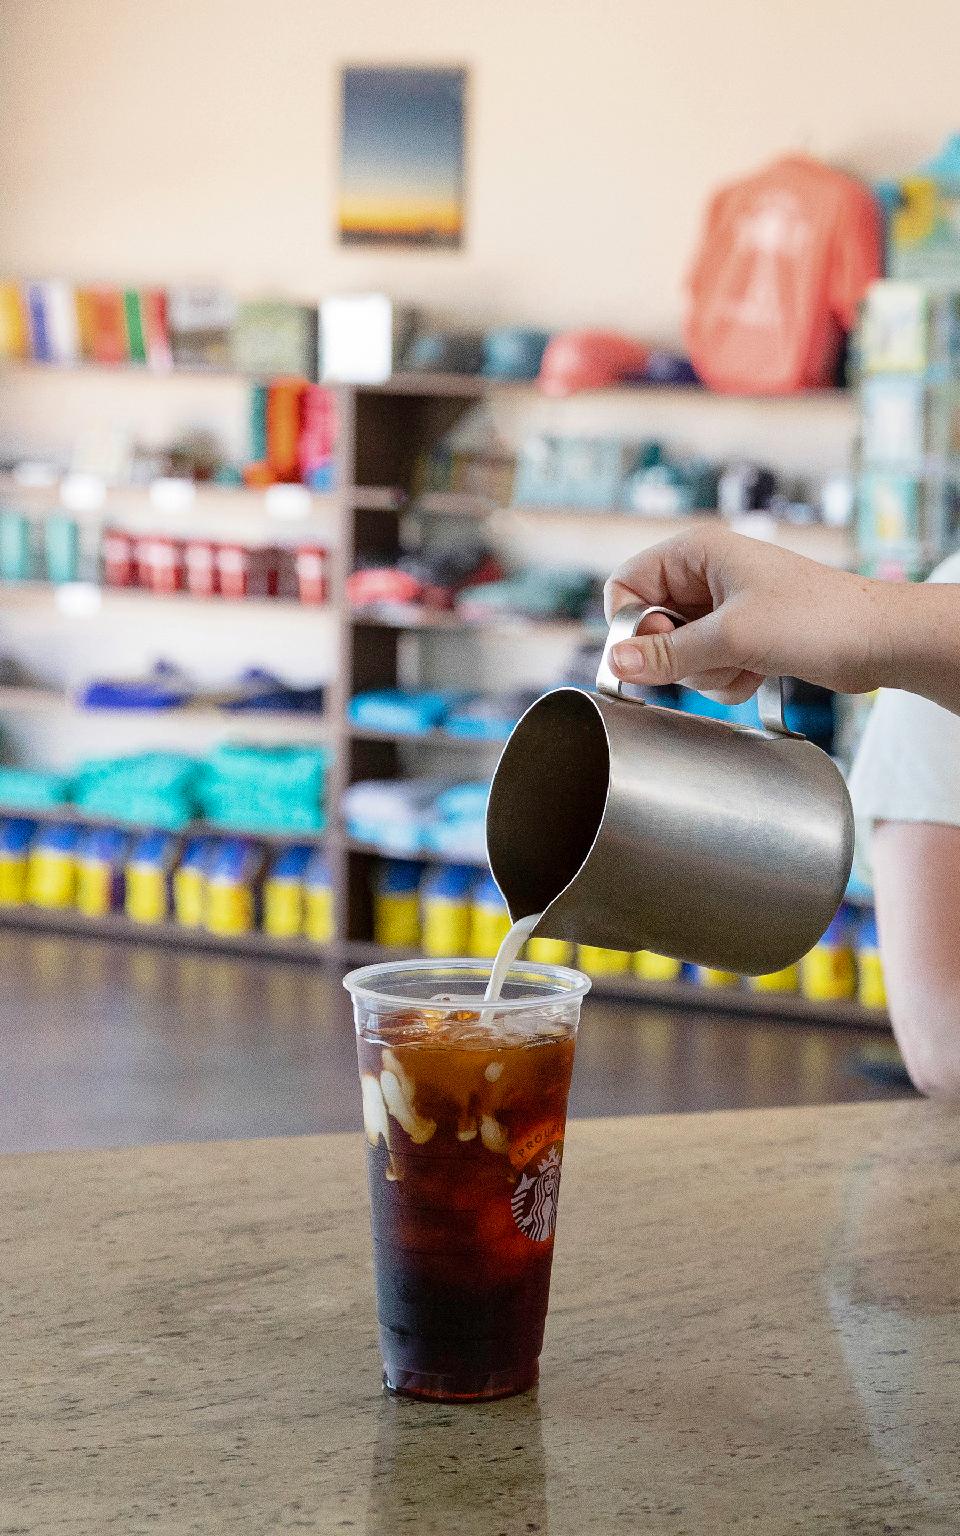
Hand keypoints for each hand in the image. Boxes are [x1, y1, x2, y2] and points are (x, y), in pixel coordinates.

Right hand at [603, 525, 894, 703]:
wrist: (878, 641)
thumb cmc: (815, 619)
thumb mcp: (731, 638)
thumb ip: (667, 654)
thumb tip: (615, 662)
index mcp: (695, 552)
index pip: (625, 587)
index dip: (632, 626)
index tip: (652, 655)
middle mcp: (704, 575)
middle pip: (650, 627)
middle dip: (679, 657)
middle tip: (714, 657)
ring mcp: (722, 608)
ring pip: (678, 655)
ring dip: (706, 673)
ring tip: (746, 664)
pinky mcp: (740, 636)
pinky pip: (706, 667)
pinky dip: (726, 679)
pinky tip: (758, 673)